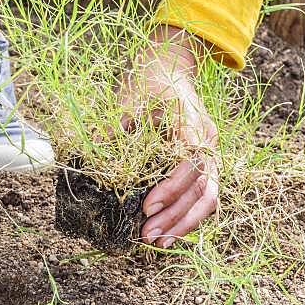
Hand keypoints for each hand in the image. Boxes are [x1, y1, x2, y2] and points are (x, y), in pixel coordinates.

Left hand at [119, 27, 218, 248]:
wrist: (170, 61)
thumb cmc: (147, 79)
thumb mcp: (126, 99)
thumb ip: (114, 128)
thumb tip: (93, 160)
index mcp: (191, 121)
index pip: (191, 162)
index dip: (171, 188)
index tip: (146, 206)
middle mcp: (207, 139)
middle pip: (203, 186)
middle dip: (176, 215)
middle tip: (147, 235)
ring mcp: (210, 150)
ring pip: (210, 195)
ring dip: (185, 222)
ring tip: (160, 242)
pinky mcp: (205, 160)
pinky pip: (205, 194)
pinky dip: (189, 214)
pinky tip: (171, 232)